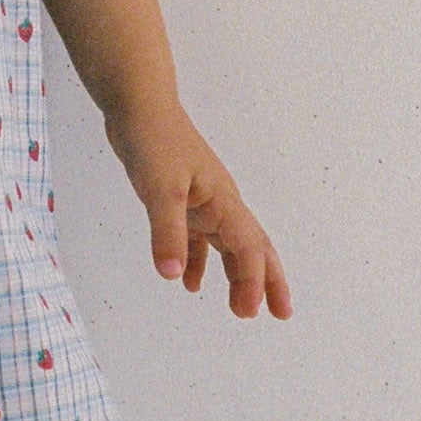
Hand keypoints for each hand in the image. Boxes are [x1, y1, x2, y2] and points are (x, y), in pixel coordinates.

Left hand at [109, 98, 292, 319]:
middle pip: (253, 248)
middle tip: (282, 314)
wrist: (138, 106)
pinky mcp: (183, 199)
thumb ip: (167, 233)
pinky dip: (198, 261)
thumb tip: (172, 276)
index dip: (252, 282)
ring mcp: (204, 201)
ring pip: (229, 245)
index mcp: (223, 202)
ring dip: (237, 276)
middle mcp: (221, 204)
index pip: (248, 249)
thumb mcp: (159, 190)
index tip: (249, 312)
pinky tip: (188, 282)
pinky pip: (199, 238)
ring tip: (241, 307)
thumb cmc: (154, 140)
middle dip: (268, 281)